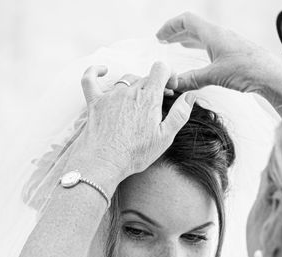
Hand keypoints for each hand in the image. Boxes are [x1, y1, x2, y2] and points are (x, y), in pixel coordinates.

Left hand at [63, 62, 195, 187]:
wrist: (104, 163)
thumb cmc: (135, 153)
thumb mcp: (165, 137)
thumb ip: (180, 114)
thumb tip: (190, 96)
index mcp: (149, 97)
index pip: (161, 69)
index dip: (169, 74)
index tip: (171, 87)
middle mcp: (129, 91)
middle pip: (145, 77)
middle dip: (154, 86)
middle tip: (156, 105)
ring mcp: (110, 95)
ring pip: (125, 80)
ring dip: (134, 86)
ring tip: (138, 102)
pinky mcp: (94, 102)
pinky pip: (90, 79)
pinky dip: (95, 71)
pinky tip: (102, 70)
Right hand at [156, 12, 281, 115]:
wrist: (272, 76)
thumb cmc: (247, 71)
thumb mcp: (215, 76)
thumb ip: (192, 79)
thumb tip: (174, 84)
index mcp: (213, 34)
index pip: (187, 21)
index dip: (170, 26)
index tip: (159, 37)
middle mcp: (220, 35)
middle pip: (194, 27)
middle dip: (177, 33)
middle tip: (163, 41)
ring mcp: (228, 43)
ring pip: (204, 36)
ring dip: (188, 39)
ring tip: (178, 46)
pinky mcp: (235, 53)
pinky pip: (213, 45)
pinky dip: (201, 48)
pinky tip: (201, 57)